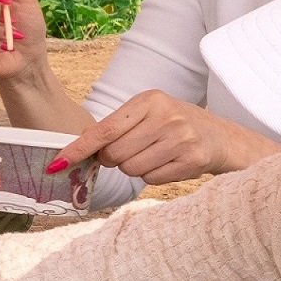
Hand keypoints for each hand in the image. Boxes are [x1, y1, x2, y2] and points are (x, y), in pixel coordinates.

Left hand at [47, 90, 277, 184]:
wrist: (223, 137)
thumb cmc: (175, 125)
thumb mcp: (149, 113)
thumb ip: (117, 127)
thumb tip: (78, 148)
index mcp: (149, 100)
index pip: (103, 129)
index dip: (79, 148)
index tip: (58, 162)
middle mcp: (165, 116)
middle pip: (114, 155)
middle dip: (115, 159)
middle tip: (132, 151)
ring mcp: (181, 138)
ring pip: (131, 170)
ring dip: (135, 169)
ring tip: (155, 155)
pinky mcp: (192, 160)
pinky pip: (151, 180)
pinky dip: (153, 176)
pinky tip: (168, 164)